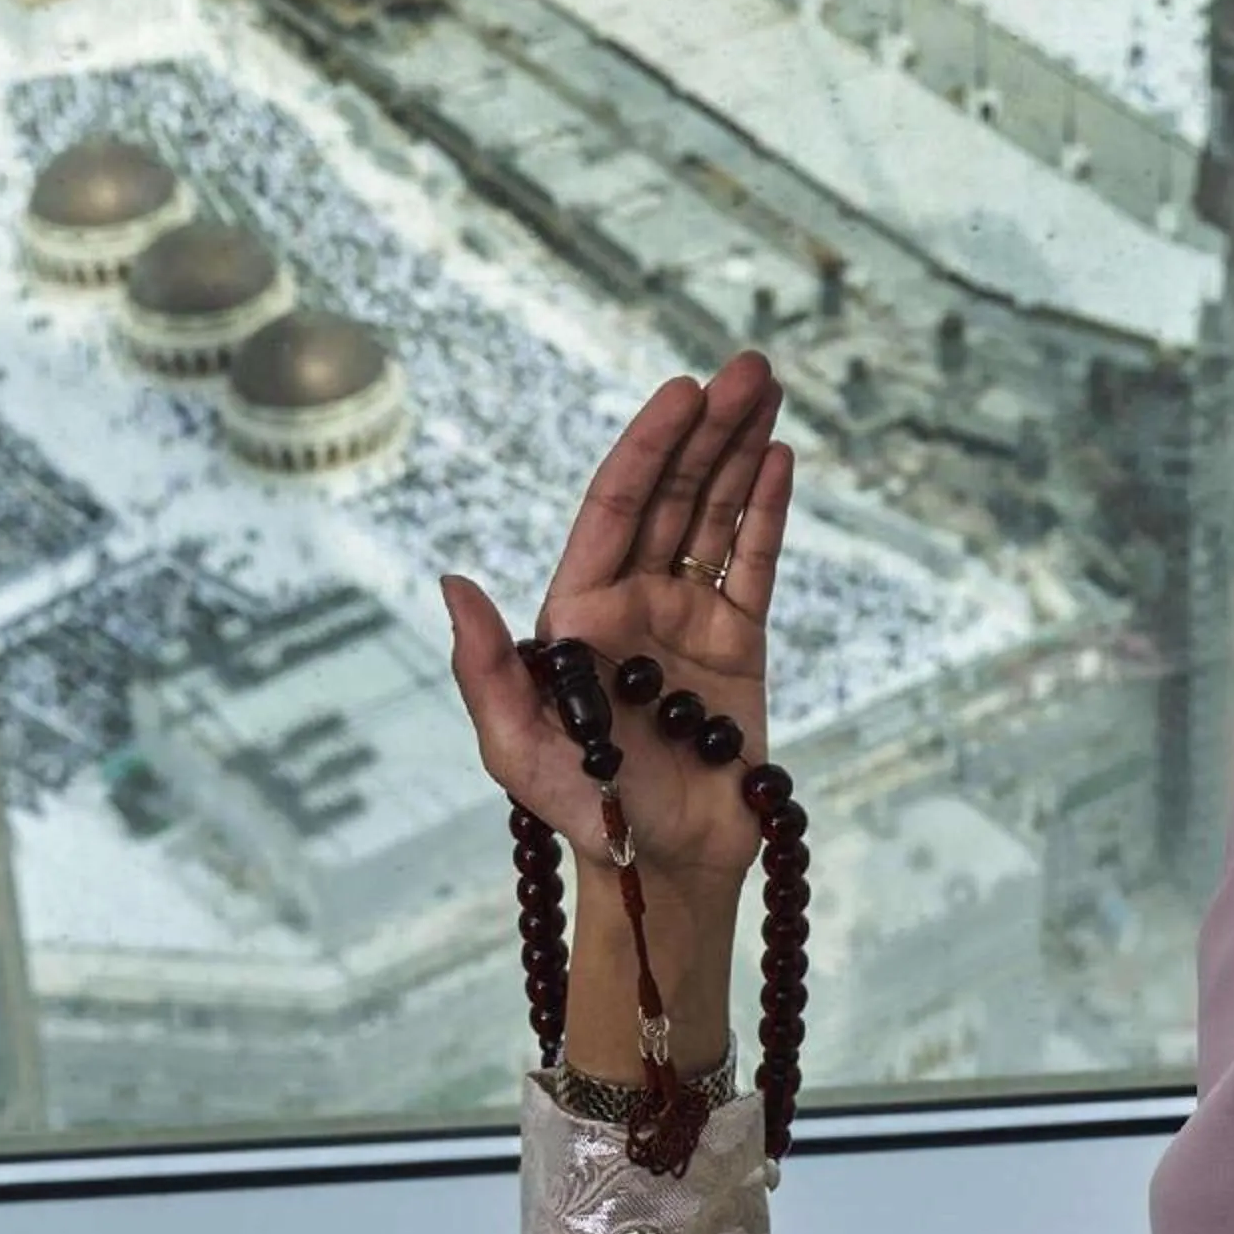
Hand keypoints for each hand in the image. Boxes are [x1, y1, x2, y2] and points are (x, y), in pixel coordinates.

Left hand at [443, 353, 794, 900]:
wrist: (664, 865)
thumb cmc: (582, 815)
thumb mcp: (516, 749)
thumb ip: (489, 668)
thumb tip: (454, 584)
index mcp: (577, 611)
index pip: (617, 508)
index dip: (649, 447)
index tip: (682, 392)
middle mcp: (632, 600)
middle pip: (674, 495)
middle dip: (708, 429)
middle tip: (748, 369)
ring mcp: (689, 618)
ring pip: (717, 515)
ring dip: (742, 451)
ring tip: (768, 391)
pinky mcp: (740, 644)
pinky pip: (755, 564)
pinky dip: (768, 512)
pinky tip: (779, 459)